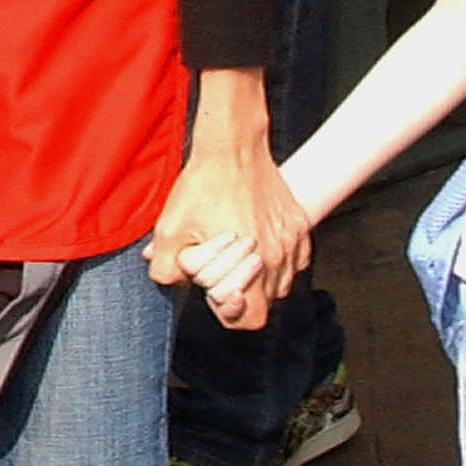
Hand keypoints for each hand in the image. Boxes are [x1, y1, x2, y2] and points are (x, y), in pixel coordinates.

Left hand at [148, 135, 307, 326]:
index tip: (213, 293)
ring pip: (280, 283)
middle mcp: (280, 257)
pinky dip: (275, 260)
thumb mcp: (169, 230)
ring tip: (234, 255)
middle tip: (217, 267)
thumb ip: (166, 269)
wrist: (232, 146)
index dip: (228, 312)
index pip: (250, 318)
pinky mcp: (299, 225)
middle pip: (265, 302)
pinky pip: (294, 260)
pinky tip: (254, 243)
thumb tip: (171, 282)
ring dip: (257, 279)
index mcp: (254, 264)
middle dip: (238, 292)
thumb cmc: (203, 186)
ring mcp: (294, 240)